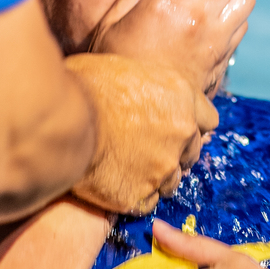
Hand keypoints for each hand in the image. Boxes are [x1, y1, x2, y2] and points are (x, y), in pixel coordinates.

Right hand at [66, 57, 217, 216]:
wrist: (61, 120)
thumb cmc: (84, 85)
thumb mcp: (126, 66)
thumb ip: (149, 85)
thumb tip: (142, 90)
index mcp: (182, 95)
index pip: (209, 120)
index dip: (191, 125)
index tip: (177, 129)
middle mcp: (182, 132)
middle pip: (192, 153)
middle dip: (174, 153)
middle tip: (146, 150)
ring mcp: (163, 167)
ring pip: (171, 181)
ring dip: (156, 177)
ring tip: (128, 168)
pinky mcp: (140, 195)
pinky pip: (146, 202)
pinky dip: (134, 196)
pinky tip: (116, 183)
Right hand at [88, 0, 254, 95]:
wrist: (133, 112)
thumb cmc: (114, 65)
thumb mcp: (114, 21)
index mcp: (164, 3)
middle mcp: (195, 17)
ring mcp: (213, 38)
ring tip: (209, 5)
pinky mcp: (222, 57)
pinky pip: (242, 24)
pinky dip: (232, 20)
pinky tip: (210, 28)